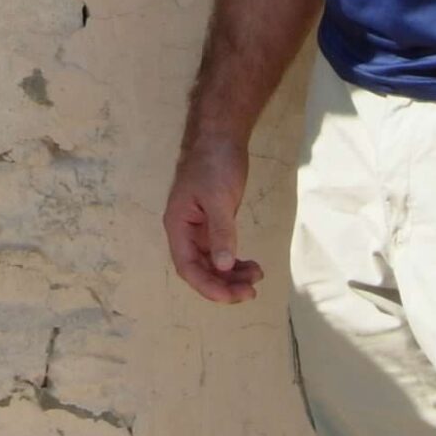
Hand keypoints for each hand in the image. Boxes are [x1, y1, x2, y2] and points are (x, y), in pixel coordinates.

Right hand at [164, 136, 262, 303]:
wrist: (223, 139)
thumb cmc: (215, 165)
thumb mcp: (219, 198)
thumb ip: (221, 233)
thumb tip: (223, 268)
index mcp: (178, 226)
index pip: (187, 267)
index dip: (208, 286)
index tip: (233, 296)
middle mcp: (185, 233)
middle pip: (200, 270)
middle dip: (224, 285)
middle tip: (251, 292)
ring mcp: (199, 231)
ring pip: (213, 265)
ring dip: (232, 276)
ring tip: (257, 277)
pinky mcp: (214, 226)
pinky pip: (222, 254)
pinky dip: (235, 264)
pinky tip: (252, 266)